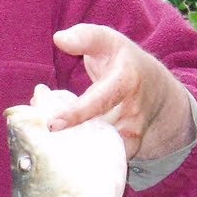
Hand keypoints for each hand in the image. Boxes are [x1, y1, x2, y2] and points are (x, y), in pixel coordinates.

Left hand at [51, 22, 195, 160]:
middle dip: (65, 138)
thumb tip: (59, 39)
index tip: (52, 125)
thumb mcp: (108, 41)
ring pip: (97, 150)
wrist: (158, 91)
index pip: (99, 101)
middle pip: (94, 133)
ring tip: (46, 142)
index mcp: (125, 82)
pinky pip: (102, 160)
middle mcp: (132, 113)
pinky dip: (79, 159)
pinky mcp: (126, 151)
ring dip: (69, 149)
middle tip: (37, 134)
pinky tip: (61, 151)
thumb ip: (84, 37)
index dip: (76, 114)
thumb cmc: (124, 62)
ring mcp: (131, 135)